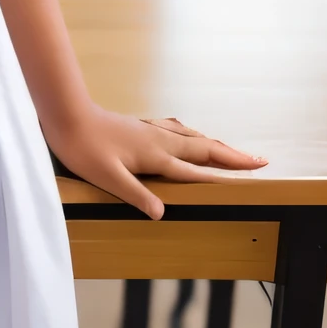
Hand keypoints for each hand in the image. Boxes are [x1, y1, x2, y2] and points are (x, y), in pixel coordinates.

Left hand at [45, 104, 267, 219]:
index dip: (223, 176)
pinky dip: (194, 136)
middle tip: (260, 162)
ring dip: (216, 145)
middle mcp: (158, 140)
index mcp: (155, 155)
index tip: (251, 180)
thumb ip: (135, 194)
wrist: (66, 113)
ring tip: (234, 152)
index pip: (196, 170)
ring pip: (192, 138)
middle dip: (232, 157)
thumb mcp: (107, 176)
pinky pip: (177, 131)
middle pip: (203, 149)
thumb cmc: (83, 147)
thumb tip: (162, 214)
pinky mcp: (139, 126)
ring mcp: (150, 130)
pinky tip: (189, 135)